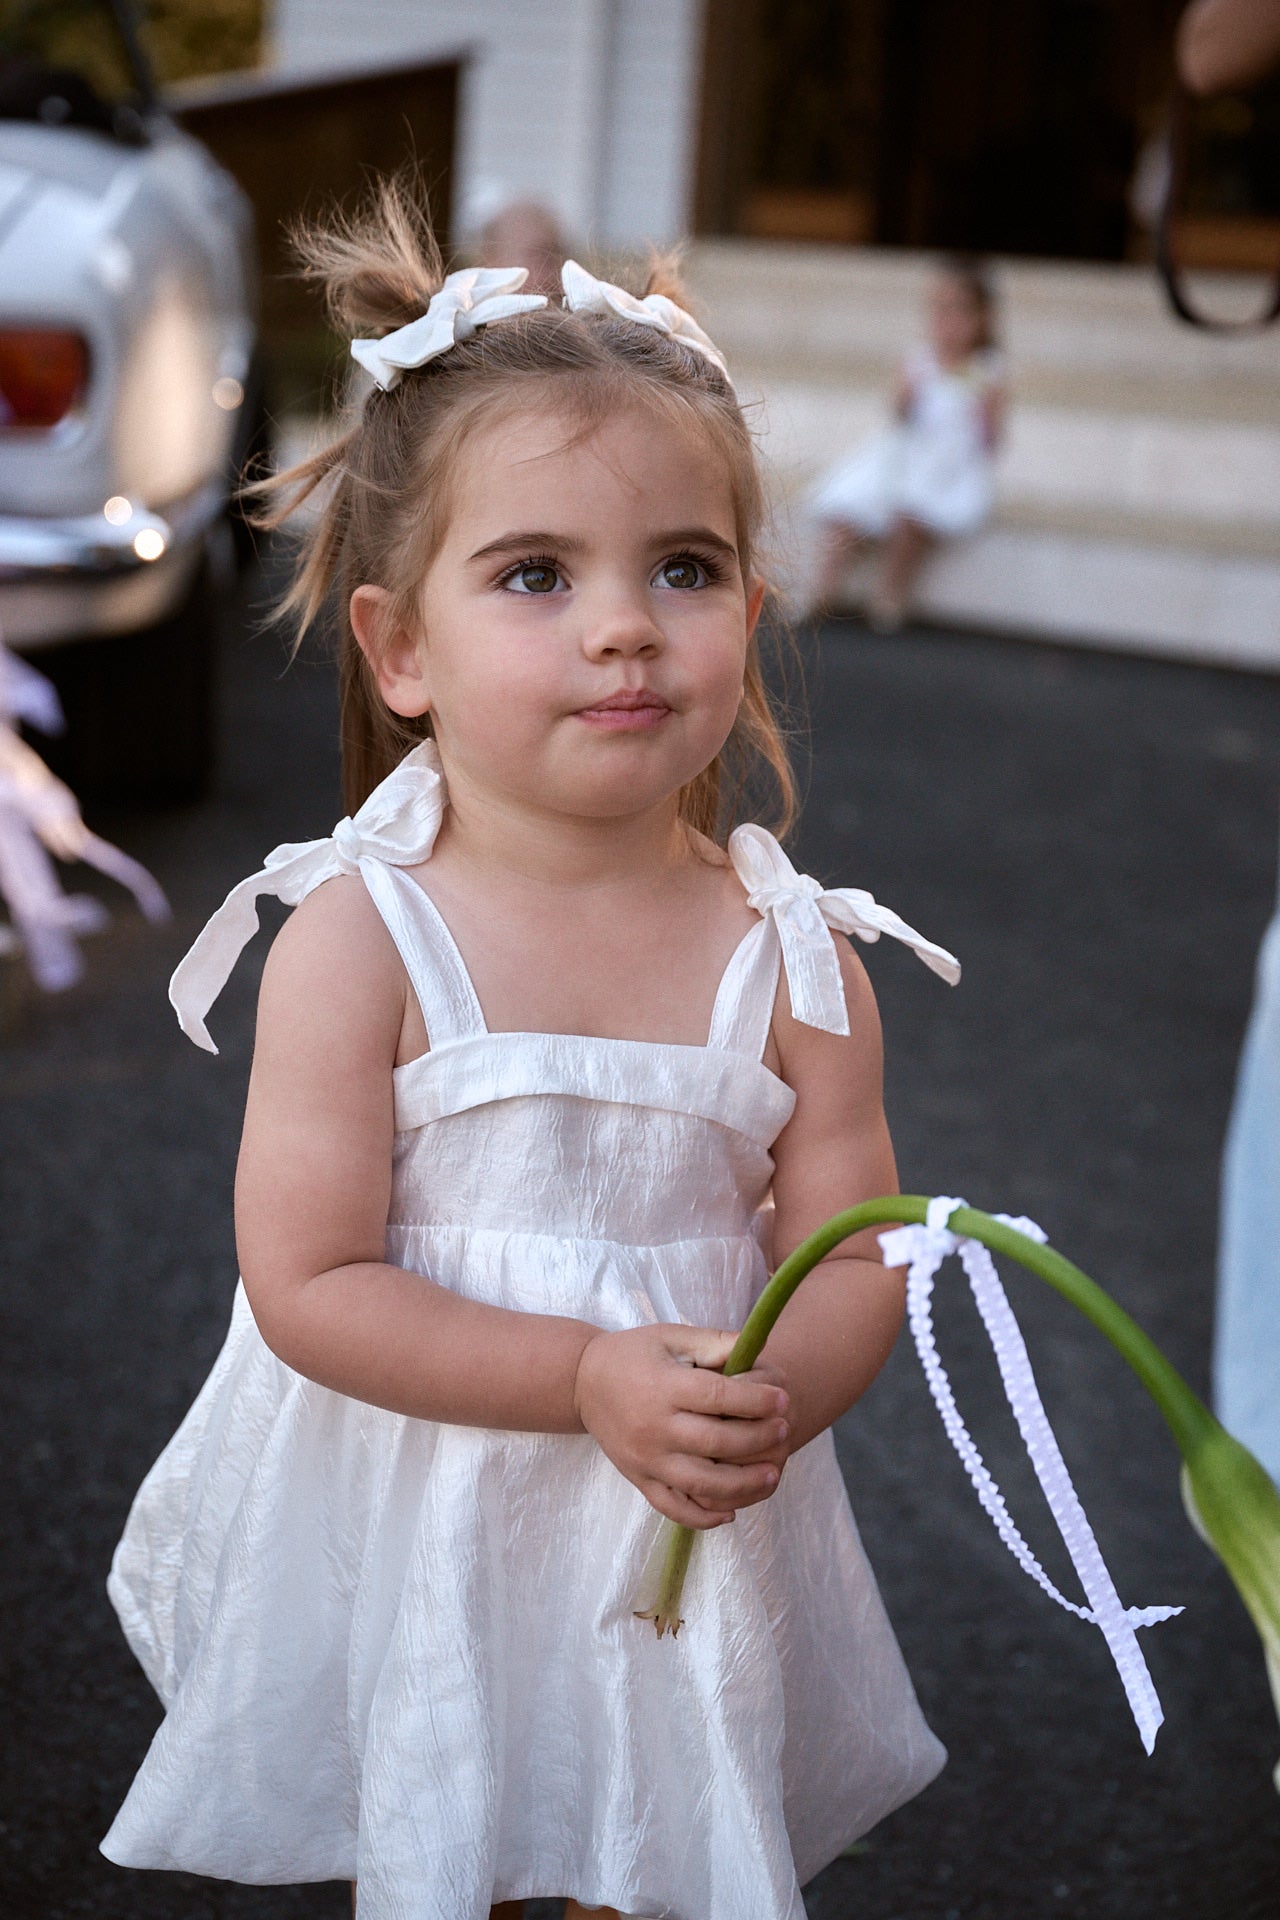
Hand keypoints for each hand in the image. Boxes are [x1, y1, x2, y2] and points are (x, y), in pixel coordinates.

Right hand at [573, 1323, 791, 1528]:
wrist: (581, 1381)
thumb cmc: (633, 1354)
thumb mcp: (670, 1336)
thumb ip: (714, 1342)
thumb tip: (758, 1347)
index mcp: (663, 1387)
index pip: (717, 1397)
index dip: (756, 1401)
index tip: (784, 1400)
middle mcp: (654, 1427)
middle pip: (715, 1442)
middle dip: (757, 1439)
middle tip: (784, 1431)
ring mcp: (646, 1459)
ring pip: (700, 1484)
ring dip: (742, 1485)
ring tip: (772, 1474)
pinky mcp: (638, 1480)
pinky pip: (673, 1507)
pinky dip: (703, 1517)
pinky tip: (731, 1511)